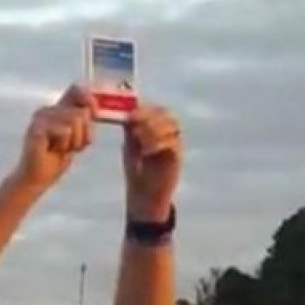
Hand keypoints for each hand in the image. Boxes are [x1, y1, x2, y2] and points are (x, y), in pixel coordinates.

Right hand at [15, 86, 95, 189]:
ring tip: (61, 148)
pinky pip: (65, 131)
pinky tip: (53, 150)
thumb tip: (95, 108)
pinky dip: (64, 145)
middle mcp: (48, 109)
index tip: (95, 114)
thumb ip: (86, 121)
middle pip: (81, 111)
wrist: (39, 176)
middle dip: (84, 133)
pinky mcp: (37, 128)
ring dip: (75, 141)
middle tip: (72, 145)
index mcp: (58, 109)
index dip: (89, 99)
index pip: (76, 90)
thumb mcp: (78, 136)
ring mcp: (41, 118)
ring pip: (75, 120)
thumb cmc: (57, 156)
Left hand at [124, 104, 181, 219]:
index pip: (155, 109)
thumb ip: (130, 130)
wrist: (145, 195)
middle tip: (135, 129)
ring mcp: (174, 143)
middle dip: (150, 118)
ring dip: (154, 130)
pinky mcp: (177, 156)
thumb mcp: (130, 146)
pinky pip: (173, 142)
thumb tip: (126, 113)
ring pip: (172, 125)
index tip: (131, 116)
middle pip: (167, 113)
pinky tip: (146, 151)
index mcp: (155, 127)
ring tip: (140, 141)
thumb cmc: (136, 170)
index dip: (144, 109)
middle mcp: (167, 132)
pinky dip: (158, 143)